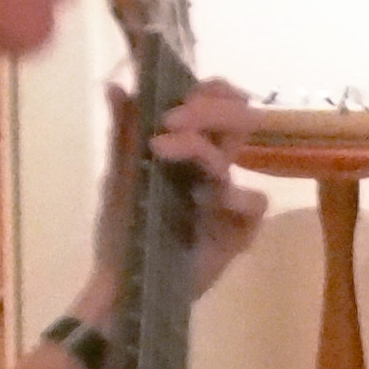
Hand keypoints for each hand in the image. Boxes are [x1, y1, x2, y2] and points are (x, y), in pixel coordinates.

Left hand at [94, 76, 271, 305]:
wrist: (126, 283)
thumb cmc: (122, 231)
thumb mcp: (117, 178)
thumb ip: (123, 134)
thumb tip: (115, 85)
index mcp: (187, 149)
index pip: (213, 104)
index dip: (208, 91)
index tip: (177, 98)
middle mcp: (212, 166)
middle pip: (236, 119)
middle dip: (209, 110)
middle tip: (173, 121)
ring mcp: (228, 197)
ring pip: (238, 155)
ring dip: (201, 149)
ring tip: (163, 155)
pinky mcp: (240, 230)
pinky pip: (253, 203)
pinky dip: (230, 197)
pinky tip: (204, 203)